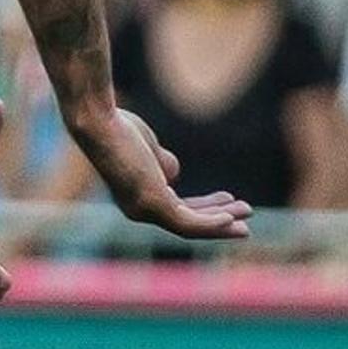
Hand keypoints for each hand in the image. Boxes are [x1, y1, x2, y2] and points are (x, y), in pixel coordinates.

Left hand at [68, 104, 249, 242]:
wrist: (100, 123)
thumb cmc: (119, 130)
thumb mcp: (147, 151)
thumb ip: (162, 166)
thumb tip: (173, 175)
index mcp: (138, 198)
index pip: (177, 209)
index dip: (206, 208)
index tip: (228, 200)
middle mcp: (139, 210)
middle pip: (187, 222)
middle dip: (218, 219)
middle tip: (245, 215)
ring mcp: (144, 209)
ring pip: (190, 226)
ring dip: (221, 223)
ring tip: (247, 215)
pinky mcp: (152, 203)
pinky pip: (188, 222)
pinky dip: (211, 223)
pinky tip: (230, 218)